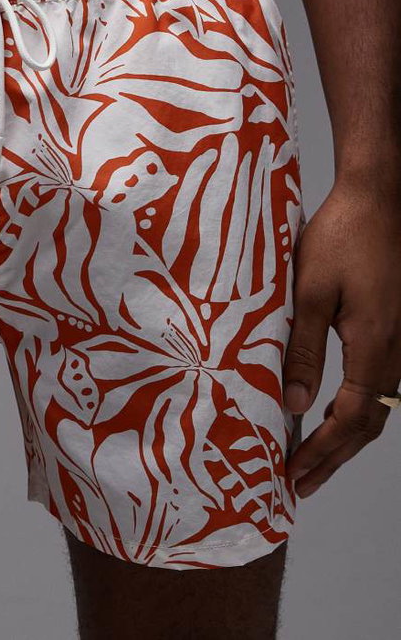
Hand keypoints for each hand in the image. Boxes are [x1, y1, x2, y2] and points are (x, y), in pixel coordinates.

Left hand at [283, 176, 400, 496]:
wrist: (378, 200)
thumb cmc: (342, 237)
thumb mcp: (310, 293)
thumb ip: (303, 351)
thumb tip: (295, 404)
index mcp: (375, 348)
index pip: (350, 420)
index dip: (322, 452)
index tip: (294, 475)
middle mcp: (395, 353)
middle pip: (368, 424)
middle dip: (334, 457)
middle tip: (302, 483)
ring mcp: (400, 343)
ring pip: (377, 408)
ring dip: (345, 437)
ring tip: (314, 459)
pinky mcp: (394, 329)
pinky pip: (379, 385)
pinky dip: (356, 410)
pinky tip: (333, 410)